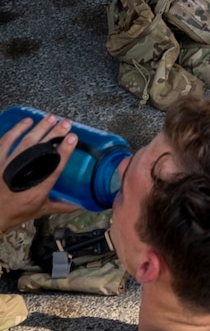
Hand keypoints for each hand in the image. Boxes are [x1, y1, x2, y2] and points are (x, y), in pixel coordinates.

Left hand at [0, 114, 77, 233]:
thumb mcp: (41, 210)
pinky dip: (15, 130)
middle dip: (53, 134)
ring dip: (39, 128)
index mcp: (37, 189)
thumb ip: (62, 206)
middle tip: (65, 123)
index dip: (64, 151)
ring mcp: (8, 166)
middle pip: (40, 150)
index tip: (72, 138)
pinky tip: (27, 121)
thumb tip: (80, 204)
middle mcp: (23, 175)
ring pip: (25, 142)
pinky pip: (5, 142)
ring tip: (51, 118)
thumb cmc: (16, 213)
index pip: (54, 167)